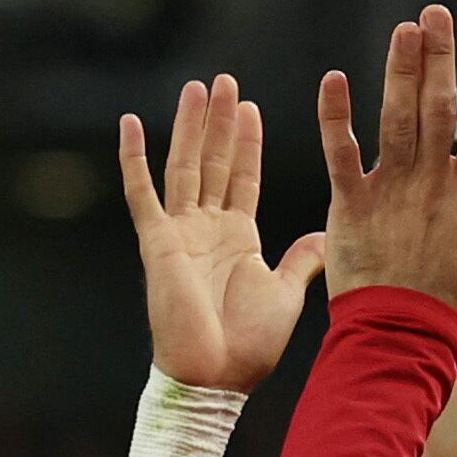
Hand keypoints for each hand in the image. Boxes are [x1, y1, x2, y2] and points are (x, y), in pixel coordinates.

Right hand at [119, 73, 324, 393]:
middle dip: (220, 122)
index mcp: (238, 239)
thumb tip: (326, 238)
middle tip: (225, 81)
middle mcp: (207, 229)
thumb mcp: (286, 293)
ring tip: (198, 88)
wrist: (216, 376)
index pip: (242, 178)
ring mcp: (180, 233)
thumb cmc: (250, 345)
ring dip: (190, 127)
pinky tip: (130, 122)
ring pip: (184, 166)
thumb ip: (300, 260)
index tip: (250, 107)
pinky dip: (133, 157)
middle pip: (213, 163)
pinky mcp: (157, 242)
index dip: (246, 143)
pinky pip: (142, 192)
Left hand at [315, 4, 456, 330]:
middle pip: (438, 108)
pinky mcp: (351, 206)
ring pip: (395, 119)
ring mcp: (390, 192)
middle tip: (436, 12)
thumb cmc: (456, 309)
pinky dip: (335, 117)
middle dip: (438, 57)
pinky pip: (340, 153)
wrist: (402, 341)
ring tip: (403, 29)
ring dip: (399, 70)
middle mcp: (432, 184)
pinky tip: (334, 78)